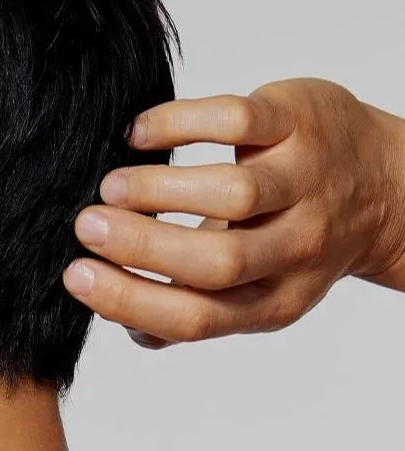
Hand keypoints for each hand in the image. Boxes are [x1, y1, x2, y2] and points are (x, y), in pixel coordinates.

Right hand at [63, 78, 404, 346]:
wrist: (384, 180)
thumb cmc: (299, 233)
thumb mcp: (259, 285)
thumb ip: (197, 306)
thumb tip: (132, 330)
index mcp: (275, 298)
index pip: (198, 316)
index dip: (130, 299)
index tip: (76, 276)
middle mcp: (297, 247)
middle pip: (216, 261)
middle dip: (140, 244)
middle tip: (85, 225)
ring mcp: (304, 182)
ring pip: (231, 194)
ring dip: (157, 190)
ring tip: (111, 185)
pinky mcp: (299, 123)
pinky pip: (235, 121)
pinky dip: (177, 125)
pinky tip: (140, 134)